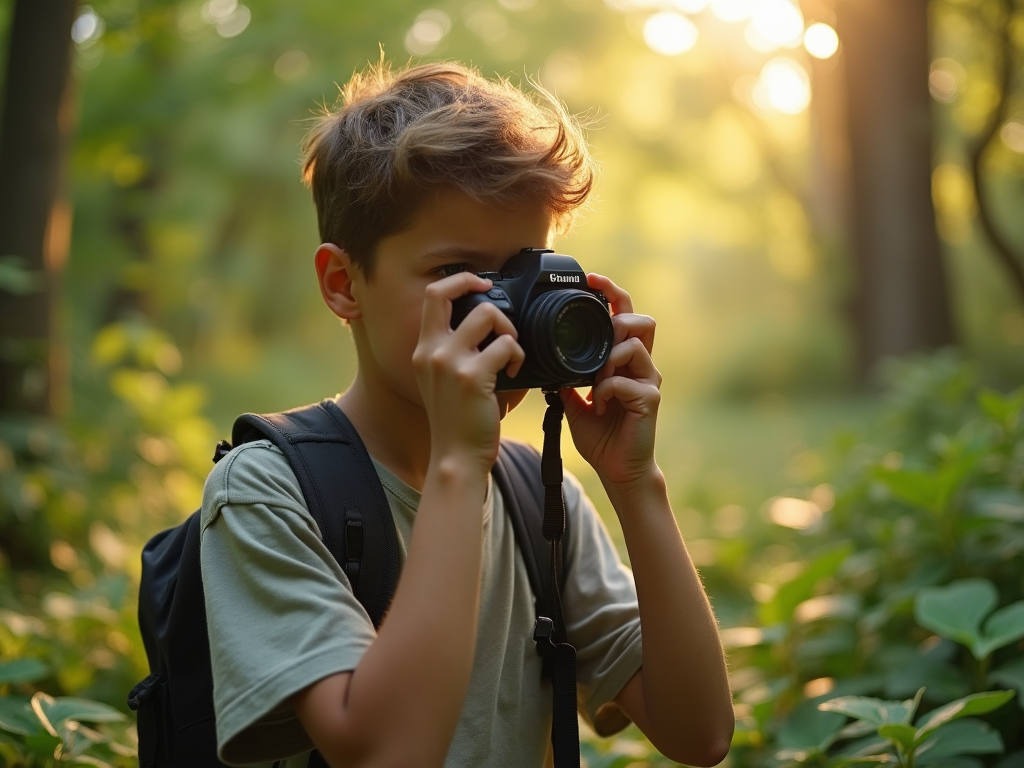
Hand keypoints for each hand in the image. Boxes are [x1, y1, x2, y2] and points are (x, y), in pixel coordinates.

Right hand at [413, 272, 524, 472]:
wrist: (456, 457)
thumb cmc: (457, 422)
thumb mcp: (444, 381)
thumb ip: (457, 353)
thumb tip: (490, 327)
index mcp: (424, 349)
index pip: (433, 295)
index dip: (460, 281)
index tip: (480, 285)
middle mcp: (431, 351)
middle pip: (448, 292)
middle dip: (479, 288)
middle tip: (497, 306)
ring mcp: (449, 362)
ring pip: (487, 314)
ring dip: (508, 328)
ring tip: (511, 350)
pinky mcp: (472, 377)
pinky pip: (505, 345)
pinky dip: (517, 354)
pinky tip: (516, 370)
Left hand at [561, 273, 661, 490]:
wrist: (617, 469)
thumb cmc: (602, 436)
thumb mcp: (574, 402)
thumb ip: (568, 378)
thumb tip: (547, 359)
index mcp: (625, 361)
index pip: (625, 315)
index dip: (612, 293)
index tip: (592, 280)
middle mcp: (642, 366)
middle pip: (642, 321)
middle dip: (617, 320)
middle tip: (596, 336)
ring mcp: (649, 381)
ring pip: (633, 346)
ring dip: (608, 358)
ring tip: (594, 380)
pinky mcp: (649, 399)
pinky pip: (625, 380)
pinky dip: (606, 388)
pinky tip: (598, 403)